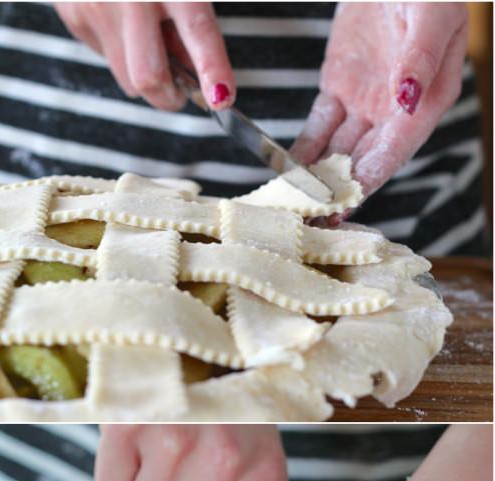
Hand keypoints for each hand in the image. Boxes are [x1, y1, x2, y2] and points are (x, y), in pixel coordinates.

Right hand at [55, 2, 234, 110]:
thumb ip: (192, 20)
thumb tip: (195, 71)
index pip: (197, 31)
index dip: (212, 69)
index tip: (222, 98)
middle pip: (148, 77)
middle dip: (168, 96)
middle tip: (182, 91)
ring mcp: (95, 7)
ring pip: (126, 77)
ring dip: (145, 72)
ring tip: (150, 35)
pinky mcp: (73, 15)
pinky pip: (105, 56)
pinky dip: (121, 49)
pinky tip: (122, 17)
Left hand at [291, 2, 467, 197]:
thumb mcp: (430, 12)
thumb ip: (421, 58)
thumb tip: (407, 102)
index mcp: (428, 99)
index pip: (394, 152)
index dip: (367, 182)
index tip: (341, 207)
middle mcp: (397, 111)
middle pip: (364, 161)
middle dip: (338, 194)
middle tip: (310, 223)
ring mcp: (366, 102)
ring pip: (338, 151)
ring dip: (317, 181)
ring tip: (293, 210)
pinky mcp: (340, 88)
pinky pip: (319, 127)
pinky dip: (303, 152)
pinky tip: (286, 176)